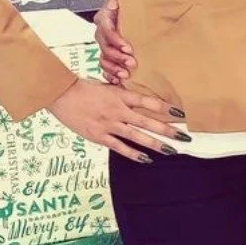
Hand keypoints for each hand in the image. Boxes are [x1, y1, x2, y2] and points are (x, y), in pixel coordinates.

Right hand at [49, 78, 186, 162]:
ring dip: (155, 144)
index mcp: (121, 95)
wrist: (61, 94)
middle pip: (148, 121)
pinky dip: (133, 154)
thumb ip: (122, 93)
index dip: (166, 107)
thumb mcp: (106, 85)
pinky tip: (146, 159)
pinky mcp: (99, 136)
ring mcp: (109, 124)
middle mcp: (118, 110)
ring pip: (137, 136)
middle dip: (168, 130)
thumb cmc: (83, 87)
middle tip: (184, 136)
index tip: (181, 113)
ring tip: (171, 150)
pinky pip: (119, 147)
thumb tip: (138, 97)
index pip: (149, 101)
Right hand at [94, 0, 137, 84]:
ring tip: (126, 75)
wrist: (132, 11)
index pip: (106, 30)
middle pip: (105, 47)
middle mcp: (101, 33)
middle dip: (117, 57)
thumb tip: (115, 1)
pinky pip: (104, 68)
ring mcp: (103, 45)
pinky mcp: (107, 56)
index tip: (128, 48)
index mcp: (104, 18)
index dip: (116, 40)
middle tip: (132, 63)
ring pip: (103, 59)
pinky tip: (117, 81)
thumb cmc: (130, 3)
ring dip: (114, 68)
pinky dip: (109, 75)